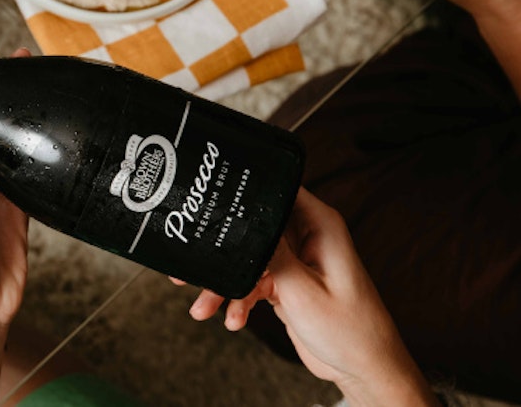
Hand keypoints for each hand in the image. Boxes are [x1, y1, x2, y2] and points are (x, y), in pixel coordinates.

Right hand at [177, 190, 436, 405]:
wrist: (363, 368)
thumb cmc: (349, 330)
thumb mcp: (302, 290)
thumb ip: (271, 254)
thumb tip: (243, 223)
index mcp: (320, 225)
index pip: (278, 190)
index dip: (246, 190)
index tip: (214, 200)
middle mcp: (307, 237)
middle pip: (254, 228)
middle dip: (224, 250)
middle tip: (194, 267)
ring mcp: (295, 260)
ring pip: (247, 259)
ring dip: (225, 284)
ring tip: (205, 306)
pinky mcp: (286, 283)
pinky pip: (252, 282)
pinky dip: (238, 300)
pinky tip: (233, 320)